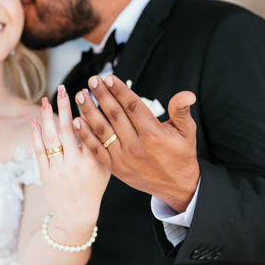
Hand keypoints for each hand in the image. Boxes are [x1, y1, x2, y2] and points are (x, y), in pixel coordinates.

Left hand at [31, 85, 110, 244]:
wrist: (76, 215)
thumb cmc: (93, 189)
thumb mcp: (105, 169)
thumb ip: (102, 146)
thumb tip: (100, 119)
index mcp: (93, 162)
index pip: (89, 130)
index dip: (85, 111)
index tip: (83, 95)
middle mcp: (75, 164)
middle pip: (68, 129)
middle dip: (64, 106)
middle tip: (63, 89)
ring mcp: (58, 168)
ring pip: (51, 137)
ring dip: (47, 116)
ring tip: (46, 99)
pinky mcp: (45, 173)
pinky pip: (39, 149)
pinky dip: (36, 134)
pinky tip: (35, 120)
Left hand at [74, 75, 199, 211]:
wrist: (177, 186)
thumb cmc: (181, 156)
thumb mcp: (187, 132)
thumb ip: (181, 110)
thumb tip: (186, 94)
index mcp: (153, 135)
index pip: (132, 106)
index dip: (119, 90)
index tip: (109, 78)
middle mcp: (136, 146)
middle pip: (114, 115)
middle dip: (101, 95)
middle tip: (92, 80)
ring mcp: (124, 158)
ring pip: (102, 130)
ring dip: (89, 111)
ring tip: (81, 96)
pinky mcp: (116, 168)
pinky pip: (97, 149)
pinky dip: (86, 135)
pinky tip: (78, 121)